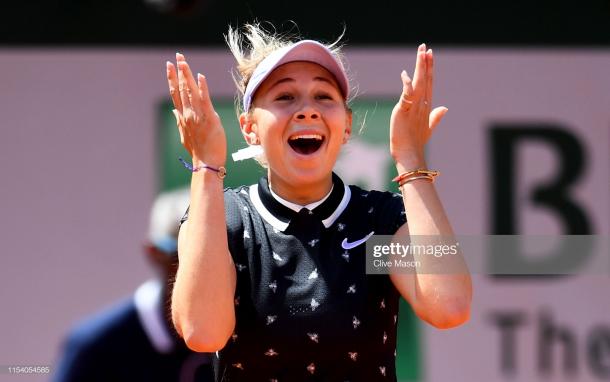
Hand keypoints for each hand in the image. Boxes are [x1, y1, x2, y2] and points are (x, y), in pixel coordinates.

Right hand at [166, 53, 226, 166]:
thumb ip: (179, 121)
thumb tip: (174, 111)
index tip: (169, 66)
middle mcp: (187, 114)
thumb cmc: (199, 150)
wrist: (206, 162)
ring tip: (184, 61)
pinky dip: (202, 87)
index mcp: (182, 117)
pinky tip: (200, 76)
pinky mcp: (208, 118)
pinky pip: (204, 99)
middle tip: (177, 57)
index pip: (175, 93)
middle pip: (181, 88)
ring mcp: (197, 115)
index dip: (172, 79)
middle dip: (179, 71)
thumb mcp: (185, 135)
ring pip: (190, 91)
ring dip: (187, 75)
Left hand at [390, 44, 447, 167]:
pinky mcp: (404, 111)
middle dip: (426, 63)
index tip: (429, 55)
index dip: (429, 69)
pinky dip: (407, 85)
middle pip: (426, 80)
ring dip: (420, 68)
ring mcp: (415, 107)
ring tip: (421, 53)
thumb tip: (445, 108)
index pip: (429, 83)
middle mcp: (423, 104)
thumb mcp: (428, 127)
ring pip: (419, 83)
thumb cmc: (416, 143)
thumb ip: (436, 117)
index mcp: (427, 106)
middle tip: (426, 47)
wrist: (410, 154)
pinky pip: (407, 95)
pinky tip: (405, 74)